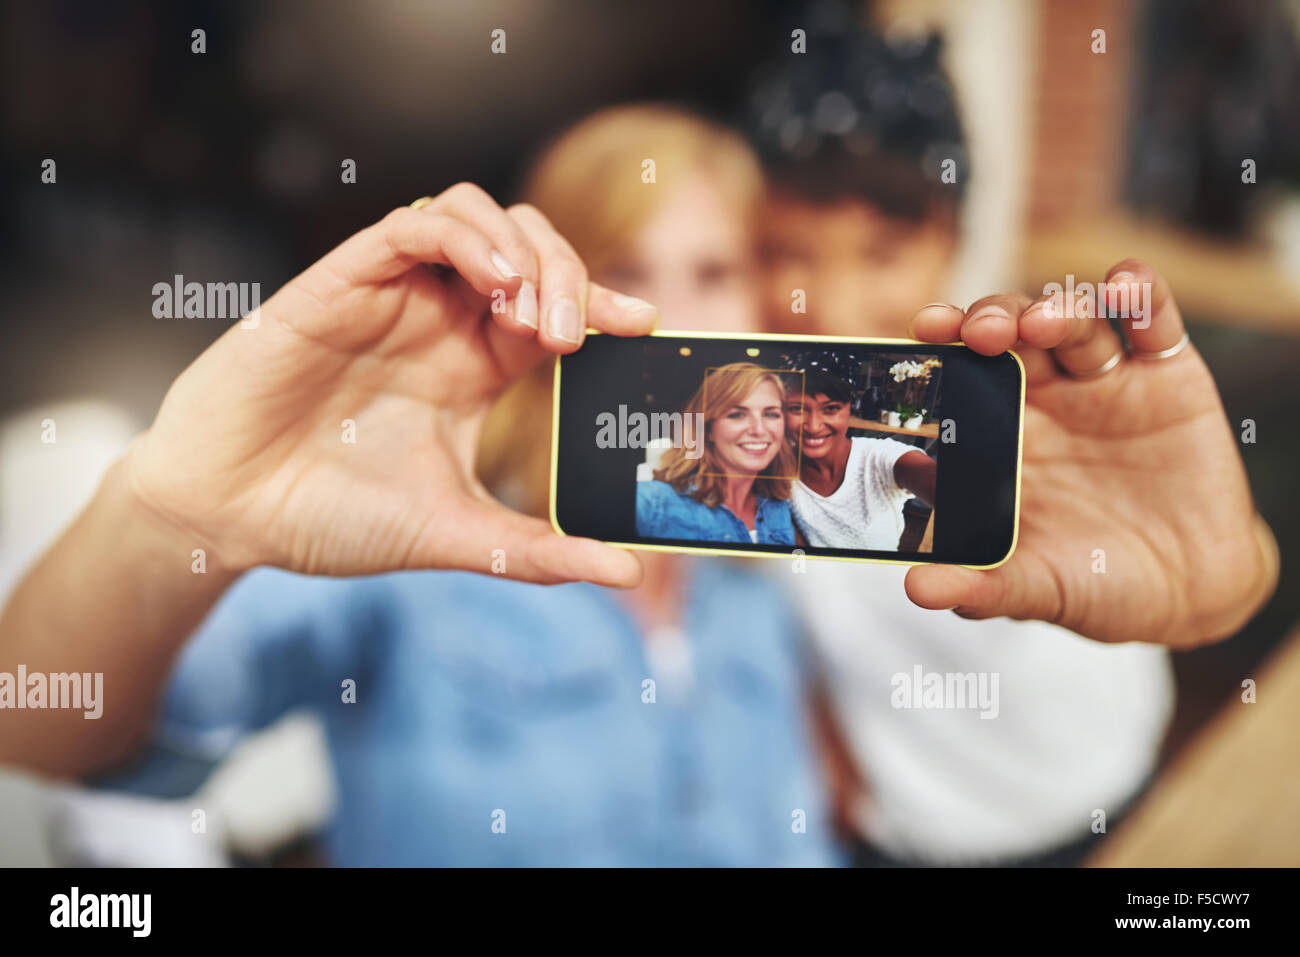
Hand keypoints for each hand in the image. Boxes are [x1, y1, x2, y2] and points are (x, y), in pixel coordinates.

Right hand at [126, 184, 658, 585]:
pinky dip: (466, 237)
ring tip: (536, 315)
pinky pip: (415, 226)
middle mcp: (439, 321)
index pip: (555, 309)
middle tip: (579, 334)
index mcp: (472, 367)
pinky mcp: (343, 281)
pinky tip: (495, 284)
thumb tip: (627, 573)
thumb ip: (537, 551)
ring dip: (524, 249)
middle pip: (529, 248)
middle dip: (570, 273)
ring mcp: (392, 296)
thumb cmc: (329, 518)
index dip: (603, 303)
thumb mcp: (453, 533)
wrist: (229, 515)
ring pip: (476, 217)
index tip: (645, 325)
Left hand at [904, 260, 1278, 647]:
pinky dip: (1140, 294)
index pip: (961, 378)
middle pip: (1010, 336)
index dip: (941, 351)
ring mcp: (1107, 384)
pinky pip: (1153, 322)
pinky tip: (1125, 283)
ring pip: (1073, 323)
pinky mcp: (1169, 378)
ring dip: (1055, 309)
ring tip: (1043, 323)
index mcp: (1002, 437)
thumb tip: (918, 590)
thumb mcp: (1038, 589)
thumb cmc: (1099, 583)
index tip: (923, 334)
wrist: (1192, 595)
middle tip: (977, 331)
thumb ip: (981, 586)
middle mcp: (1048, 400)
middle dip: (990, 320)